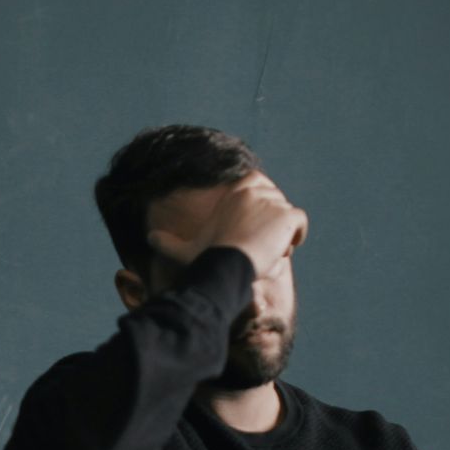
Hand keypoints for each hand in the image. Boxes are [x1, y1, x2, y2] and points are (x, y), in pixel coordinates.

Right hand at [146, 171, 308, 278]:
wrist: (226, 264)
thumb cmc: (206, 257)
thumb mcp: (184, 248)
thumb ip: (167, 242)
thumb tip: (148, 238)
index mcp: (235, 191)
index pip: (258, 185)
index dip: (260, 205)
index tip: (255, 227)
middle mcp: (255, 190)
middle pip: (275, 202)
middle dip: (271, 221)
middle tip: (260, 245)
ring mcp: (273, 201)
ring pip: (286, 215)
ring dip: (281, 233)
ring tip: (268, 252)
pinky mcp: (287, 215)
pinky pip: (300, 223)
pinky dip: (297, 236)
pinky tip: (284, 249)